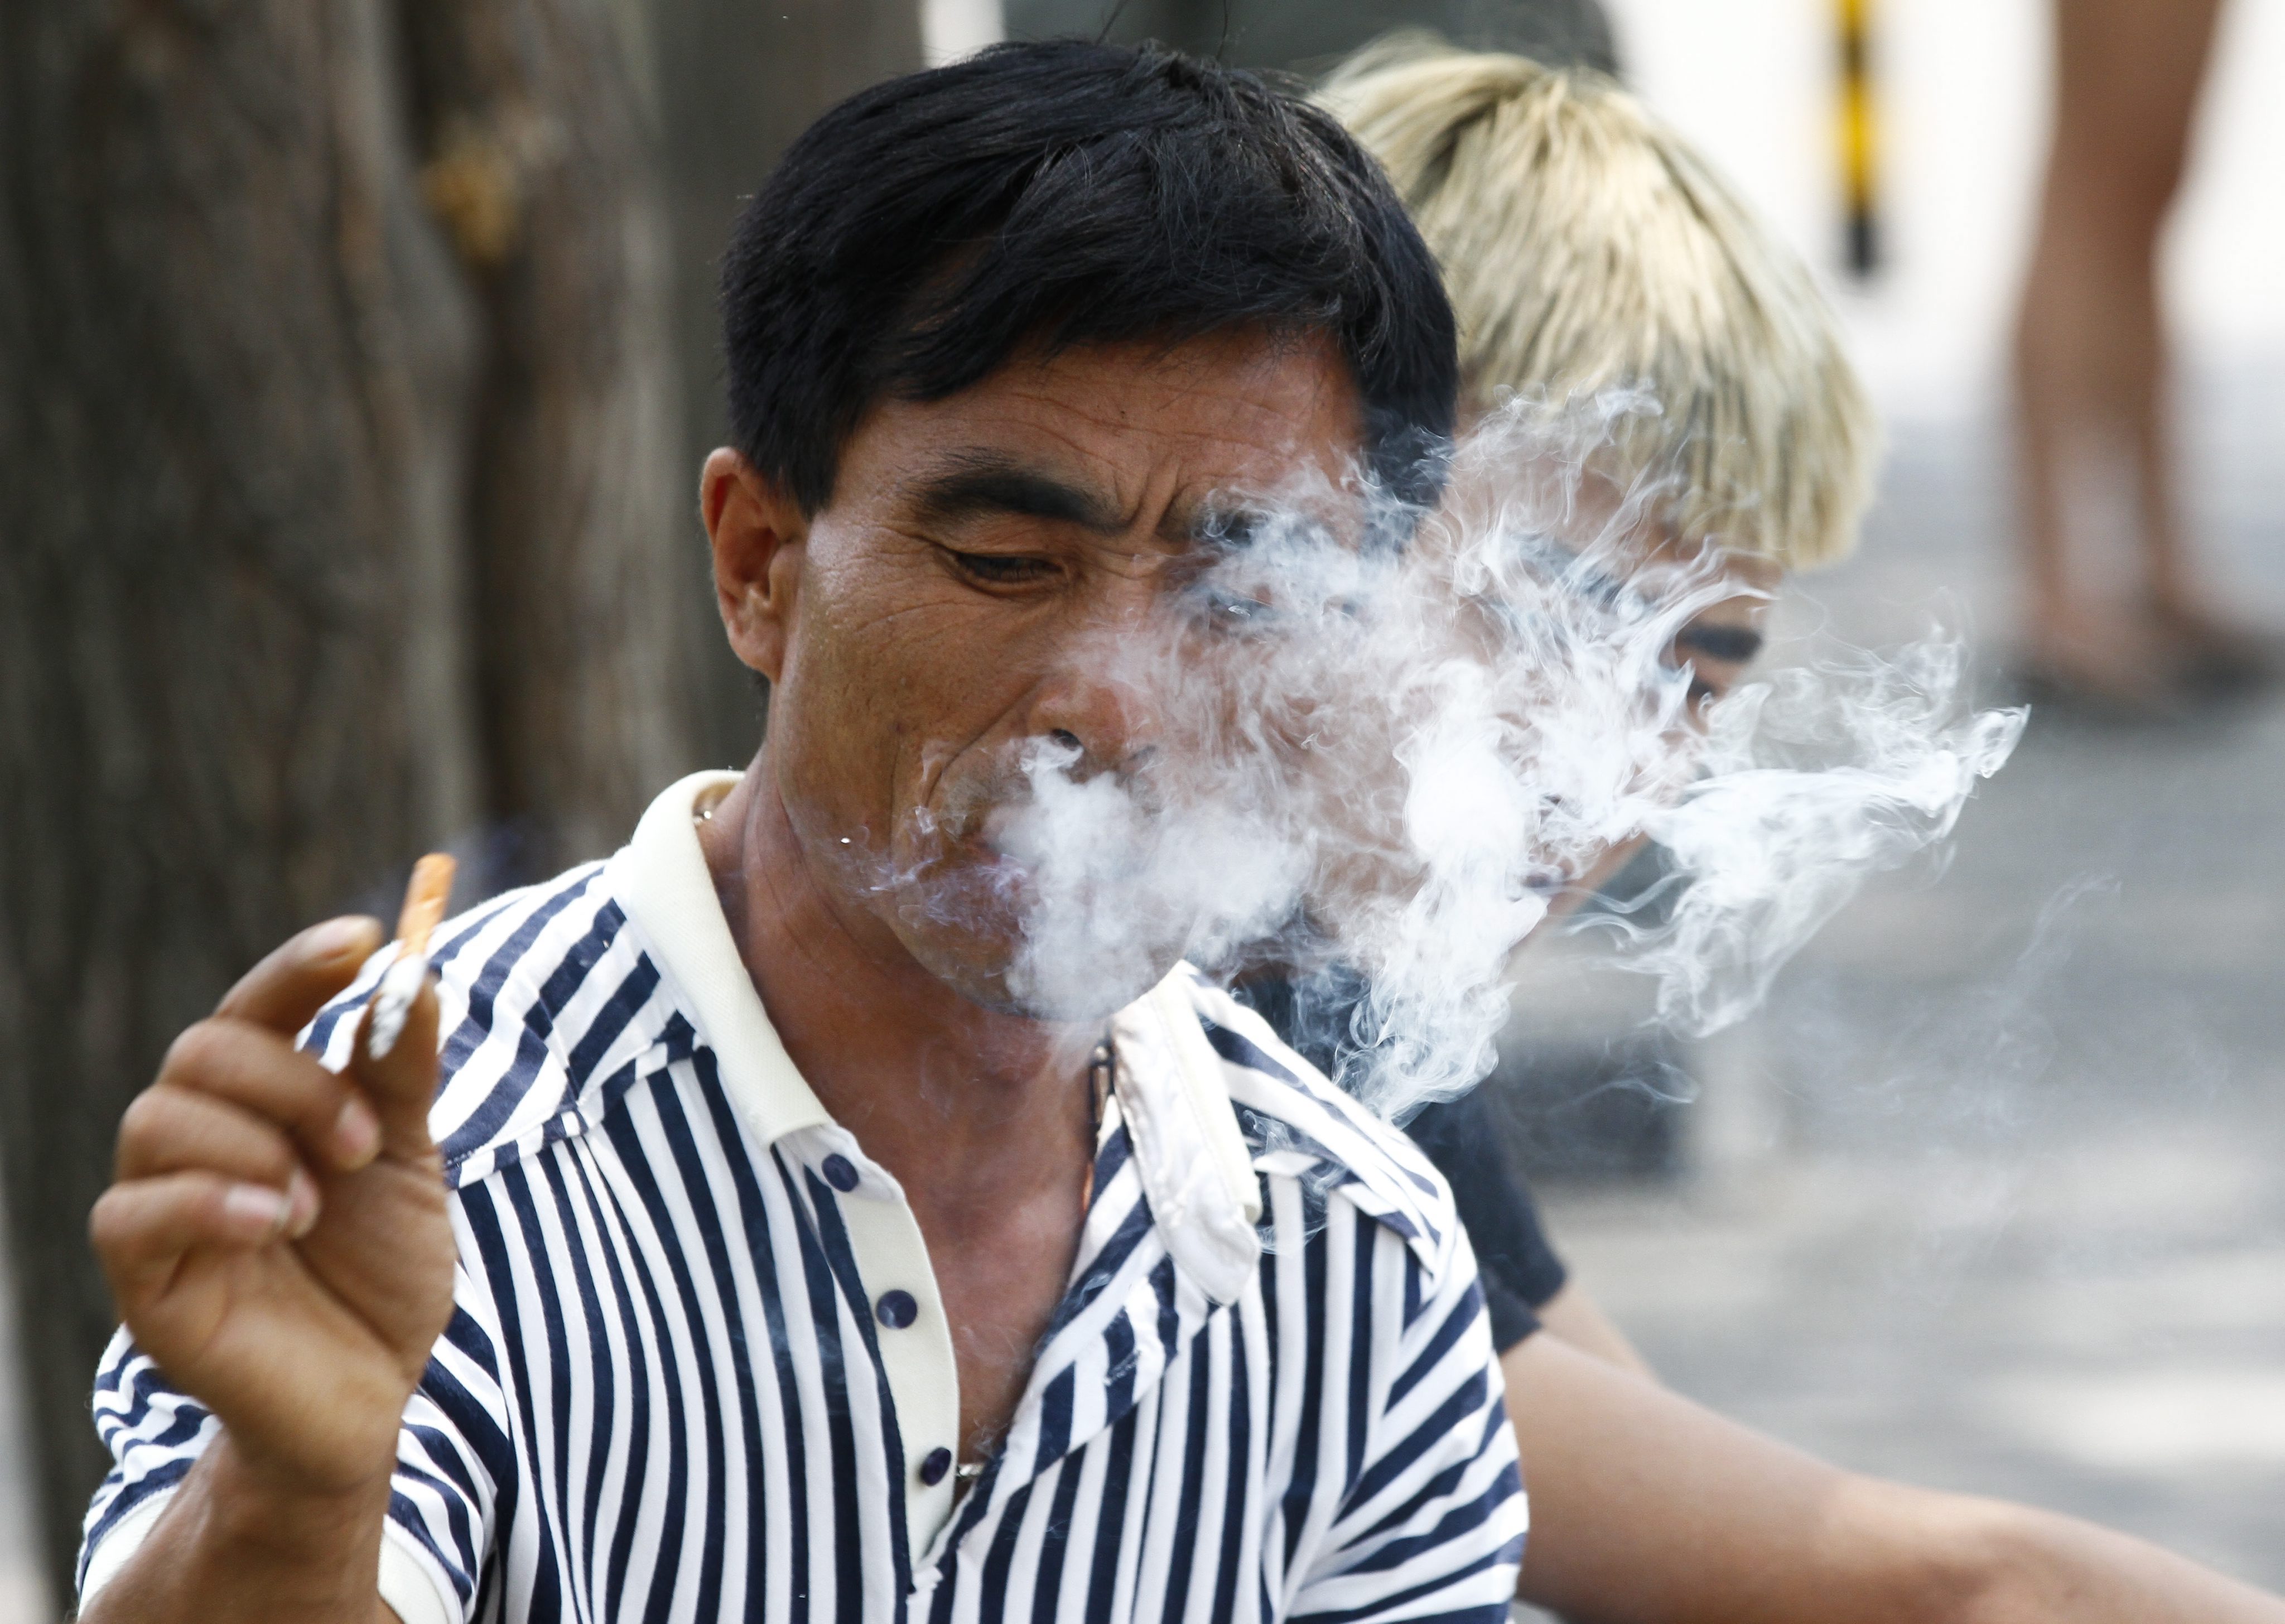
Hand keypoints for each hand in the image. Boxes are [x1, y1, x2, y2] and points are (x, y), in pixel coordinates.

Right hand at [91, 918, 457, 1495]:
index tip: (362, 939)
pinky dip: (208, 1201)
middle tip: (362, 1144)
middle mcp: (204, 1139)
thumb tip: (415, 971)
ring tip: (316, 1207)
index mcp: (267, 1102)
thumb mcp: (409, 1162)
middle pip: (203, 1049)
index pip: (260, 1005)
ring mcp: (165, 1206)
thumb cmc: (382, 1272)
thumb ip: (401, 1073)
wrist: (374, 1393)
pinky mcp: (144, 1280)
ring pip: (158, 1117)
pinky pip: (131, 1211)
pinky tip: (275, 1222)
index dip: (300, 964)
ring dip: (255, 1144)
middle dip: (294, 1081)